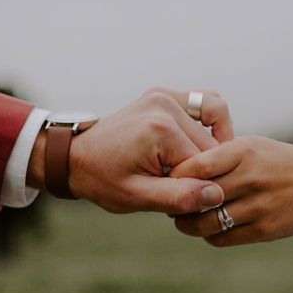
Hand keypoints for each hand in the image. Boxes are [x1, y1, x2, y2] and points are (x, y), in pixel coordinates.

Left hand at [28, 88, 232, 213]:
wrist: (76, 157)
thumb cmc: (103, 179)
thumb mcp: (137, 197)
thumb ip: (177, 197)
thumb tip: (215, 195)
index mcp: (160, 128)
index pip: (205, 163)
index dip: (197, 185)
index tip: (174, 193)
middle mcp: (165, 104)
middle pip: (211, 144)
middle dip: (202, 167)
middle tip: (178, 183)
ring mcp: (166, 95)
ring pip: (215, 120)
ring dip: (211, 146)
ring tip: (193, 166)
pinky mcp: (166, 94)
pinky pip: (206, 102)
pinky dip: (210, 123)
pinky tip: (199, 145)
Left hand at [170, 136, 292, 245]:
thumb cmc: (275, 162)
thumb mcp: (249, 147)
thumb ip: (216, 156)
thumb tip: (174, 168)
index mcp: (243, 151)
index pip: (195, 166)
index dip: (175, 176)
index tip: (167, 180)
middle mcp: (250, 178)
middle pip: (196, 196)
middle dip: (176, 202)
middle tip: (169, 202)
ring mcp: (258, 206)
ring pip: (204, 222)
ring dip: (187, 223)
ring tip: (183, 218)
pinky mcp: (264, 230)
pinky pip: (221, 238)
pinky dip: (208, 235)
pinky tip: (207, 227)